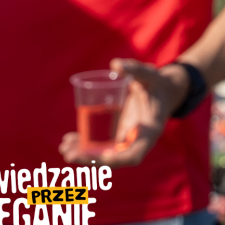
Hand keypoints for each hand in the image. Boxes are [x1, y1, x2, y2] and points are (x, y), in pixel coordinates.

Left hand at [56, 59, 186, 166]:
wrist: (161, 91)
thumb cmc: (156, 83)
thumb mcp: (150, 75)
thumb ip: (135, 69)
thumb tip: (116, 64)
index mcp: (150, 131)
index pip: (135, 154)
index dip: (120, 159)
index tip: (104, 156)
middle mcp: (137, 142)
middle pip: (113, 160)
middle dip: (90, 161)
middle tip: (69, 156)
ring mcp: (125, 142)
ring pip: (103, 156)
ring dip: (82, 156)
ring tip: (63, 148)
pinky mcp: (117, 137)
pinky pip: (99, 147)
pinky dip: (83, 146)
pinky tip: (68, 140)